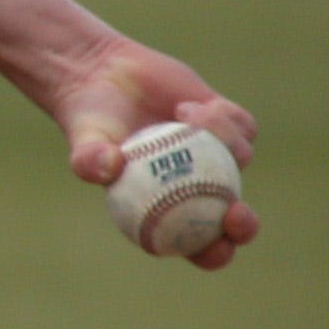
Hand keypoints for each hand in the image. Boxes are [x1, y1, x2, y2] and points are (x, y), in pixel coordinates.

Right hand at [43, 35, 261, 271]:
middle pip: (233, 218)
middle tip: (236, 211)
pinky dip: (222, 117)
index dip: (215, 252)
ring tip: (181, 115)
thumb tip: (110, 167)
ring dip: (221, 138)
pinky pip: (242, 126)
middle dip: (244, 224)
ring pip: (240, 158)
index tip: (216, 242)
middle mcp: (196, 186)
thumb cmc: (90, 119)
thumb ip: (88, 158)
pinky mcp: (225, 123)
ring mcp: (215, 155)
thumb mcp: (84, 139)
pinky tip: (188, 106)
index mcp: (164, 208)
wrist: (104, 76)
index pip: (197, 246)